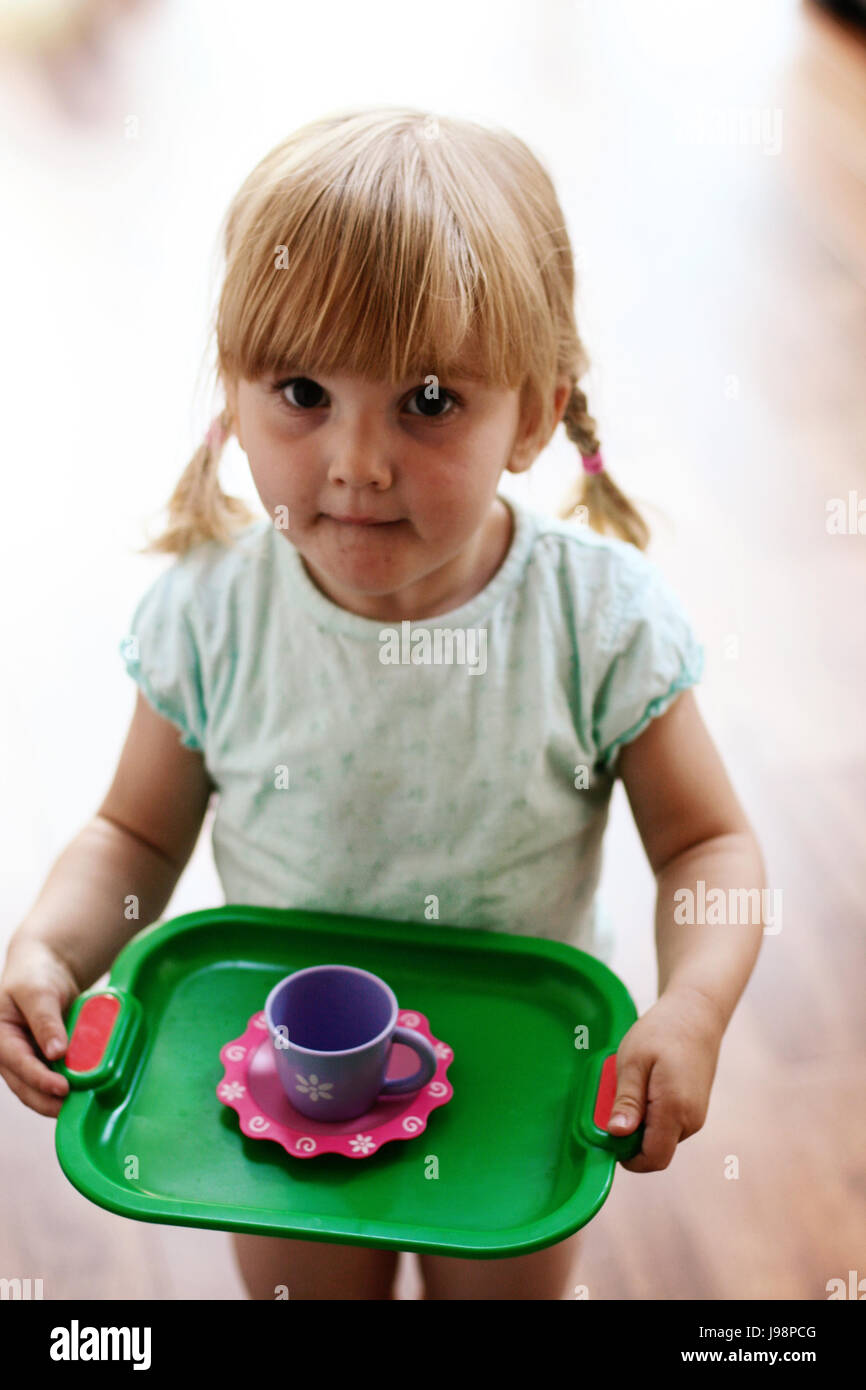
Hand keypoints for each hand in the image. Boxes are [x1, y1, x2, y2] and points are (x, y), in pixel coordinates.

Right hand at [0, 938, 80, 1116]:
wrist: (43, 969)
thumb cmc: (35, 976)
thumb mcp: (39, 992)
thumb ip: (46, 1021)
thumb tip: (57, 1053)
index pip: (19, 1064)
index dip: (40, 1080)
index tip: (62, 1089)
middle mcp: (9, 1054)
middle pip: (25, 1086)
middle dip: (47, 1101)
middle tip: (73, 1109)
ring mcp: (25, 1060)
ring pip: (37, 1089)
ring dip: (55, 1100)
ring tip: (81, 1105)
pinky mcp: (41, 1062)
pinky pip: (52, 1078)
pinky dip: (64, 1087)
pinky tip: (83, 1093)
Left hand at [606, 987, 723, 1172]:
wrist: (697, 1013)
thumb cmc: (662, 1031)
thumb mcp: (633, 1061)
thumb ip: (627, 1101)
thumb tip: (617, 1134)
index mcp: (675, 1110)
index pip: (653, 1159)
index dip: (627, 1157)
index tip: (607, 1134)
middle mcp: (691, 1120)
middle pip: (655, 1151)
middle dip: (631, 1137)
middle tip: (615, 1101)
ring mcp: (696, 1116)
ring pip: (661, 1138)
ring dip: (641, 1123)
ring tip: (632, 1085)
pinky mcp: (695, 1109)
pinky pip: (669, 1125)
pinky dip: (652, 1114)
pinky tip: (646, 1084)